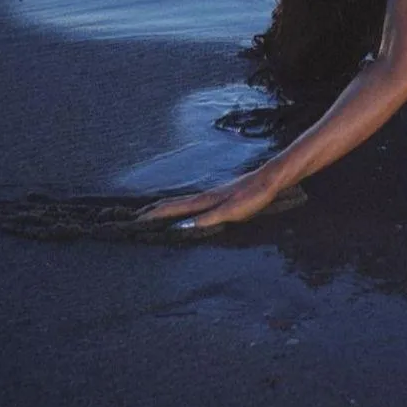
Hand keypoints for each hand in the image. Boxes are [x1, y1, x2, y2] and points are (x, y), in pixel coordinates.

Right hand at [138, 168, 282, 234]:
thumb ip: (208, 219)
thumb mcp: (231, 211)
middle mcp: (205, 196)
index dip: (154, 214)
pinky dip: (181, 206)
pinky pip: (193, 202)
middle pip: (174, 203)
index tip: (135, 220)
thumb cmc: (254, 196)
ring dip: (166, 207)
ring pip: (182, 201)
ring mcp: (212, 194)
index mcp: (204, 200)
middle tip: (136, 216)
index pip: (173, 208)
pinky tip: (186, 209)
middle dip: (154, 210)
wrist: (271, 179)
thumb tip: (181, 227)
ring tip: (153, 212)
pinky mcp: (221, 196)